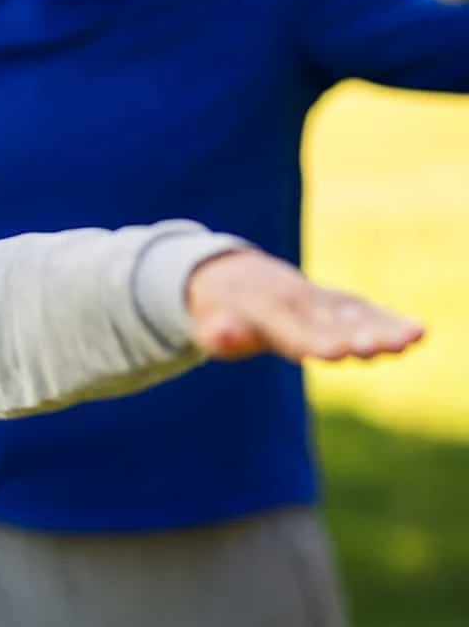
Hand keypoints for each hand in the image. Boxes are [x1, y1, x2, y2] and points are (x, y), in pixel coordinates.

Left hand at [186, 250, 423, 361]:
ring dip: (384, 326)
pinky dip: (387, 318)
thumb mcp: (209, 324)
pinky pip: (361, 308)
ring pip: (353, 313)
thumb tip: (219, 334)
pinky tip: (417, 331)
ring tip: (416, 337)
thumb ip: (219, 333)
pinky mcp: (333, 300)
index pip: (291, 330)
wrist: (231, 273)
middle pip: (331, 323)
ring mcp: (318, 298)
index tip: (333, 353)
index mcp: (265, 310)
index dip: (311, 341)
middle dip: (359, 335)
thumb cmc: (219, 310)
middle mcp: (296, 300)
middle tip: (390, 347)